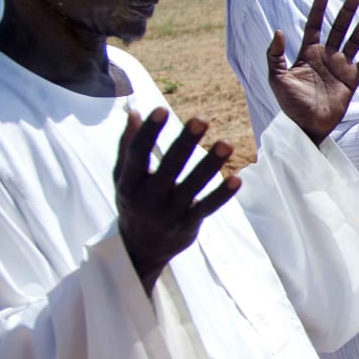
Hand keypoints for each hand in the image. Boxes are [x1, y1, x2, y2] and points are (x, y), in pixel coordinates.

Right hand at [114, 108, 238, 292]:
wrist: (141, 248)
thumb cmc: (133, 201)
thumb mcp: (122, 176)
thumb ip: (128, 144)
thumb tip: (135, 110)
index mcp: (129, 182)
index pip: (137, 154)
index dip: (149, 132)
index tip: (161, 110)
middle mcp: (148, 198)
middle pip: (169, 167)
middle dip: (186, 143)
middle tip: (202, 119)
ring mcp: (170, 212)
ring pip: (193, 186)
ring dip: (210, 164)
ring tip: (227, 143)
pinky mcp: (189, 223)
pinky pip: (208, 207)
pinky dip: (222, 195)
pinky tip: (237, 179)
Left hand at [267, 0, 358, 145]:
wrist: (306, 126)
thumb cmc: (290, 104)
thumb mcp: (276, 78)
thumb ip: (275, 55)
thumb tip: (279, 31)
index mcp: (308, 53)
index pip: (314, 26)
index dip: (318, 10)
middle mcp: (326, 56)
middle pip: (339, 28)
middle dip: (347, 11)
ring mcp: (341, 67)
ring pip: (355, 41)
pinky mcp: (352, 79)